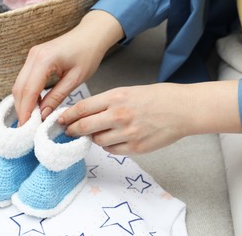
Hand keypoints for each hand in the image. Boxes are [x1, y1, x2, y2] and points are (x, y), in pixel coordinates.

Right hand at [12, 10, 123, 124]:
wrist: (91, 34)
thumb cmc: (88, 54)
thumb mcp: (76, 79)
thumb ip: (57, 96)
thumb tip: (43, 114)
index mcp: (44, 60)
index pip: (28, 90)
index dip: (26, 111)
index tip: (26, 128)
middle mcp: (33, 56)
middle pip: (19, 88)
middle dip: (21, 109)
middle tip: (25, 128)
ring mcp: (32, 55)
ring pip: (19, 84)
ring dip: (23, 102)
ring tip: (30, 120)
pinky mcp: (34, 57)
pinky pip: (25, 79)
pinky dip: (27, 94)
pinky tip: (35, 105)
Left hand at [59, 81, 241, 154]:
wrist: (182, 109)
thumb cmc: (157, 97)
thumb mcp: (129, 91)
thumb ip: (107, 103)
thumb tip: (86, 114)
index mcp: (116, 97)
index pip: (82, 108)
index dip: (67, 116)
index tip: (59, 120)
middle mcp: (119, 115)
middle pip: (84, 127)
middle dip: (72, 130)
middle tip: (68, 131)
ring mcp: (127, 133)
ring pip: (97, 141)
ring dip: (94, 138)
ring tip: (100, 132)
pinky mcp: (136, 147)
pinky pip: (112, 150)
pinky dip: (109, 146)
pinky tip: (115, 139)